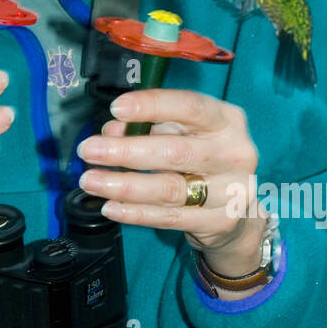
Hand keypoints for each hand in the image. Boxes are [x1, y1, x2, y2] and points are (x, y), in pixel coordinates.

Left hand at [76, 88, 266, 276]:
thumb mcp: (183, 132)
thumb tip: (113, 130)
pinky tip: (111, 206)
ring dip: (124, 185)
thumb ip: (151, 126)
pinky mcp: (220, 221)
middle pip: (175, 151)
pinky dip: (136, 213)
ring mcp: (232, 190)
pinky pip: (170, 218)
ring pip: (169, 188)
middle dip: (126, 151)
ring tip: (91, 181)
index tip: (117, 109)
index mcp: (227, 120)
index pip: (190, 106)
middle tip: (89, 150)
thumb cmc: (202, 157)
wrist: (237, 206)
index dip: (152, 106)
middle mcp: (236, 153)